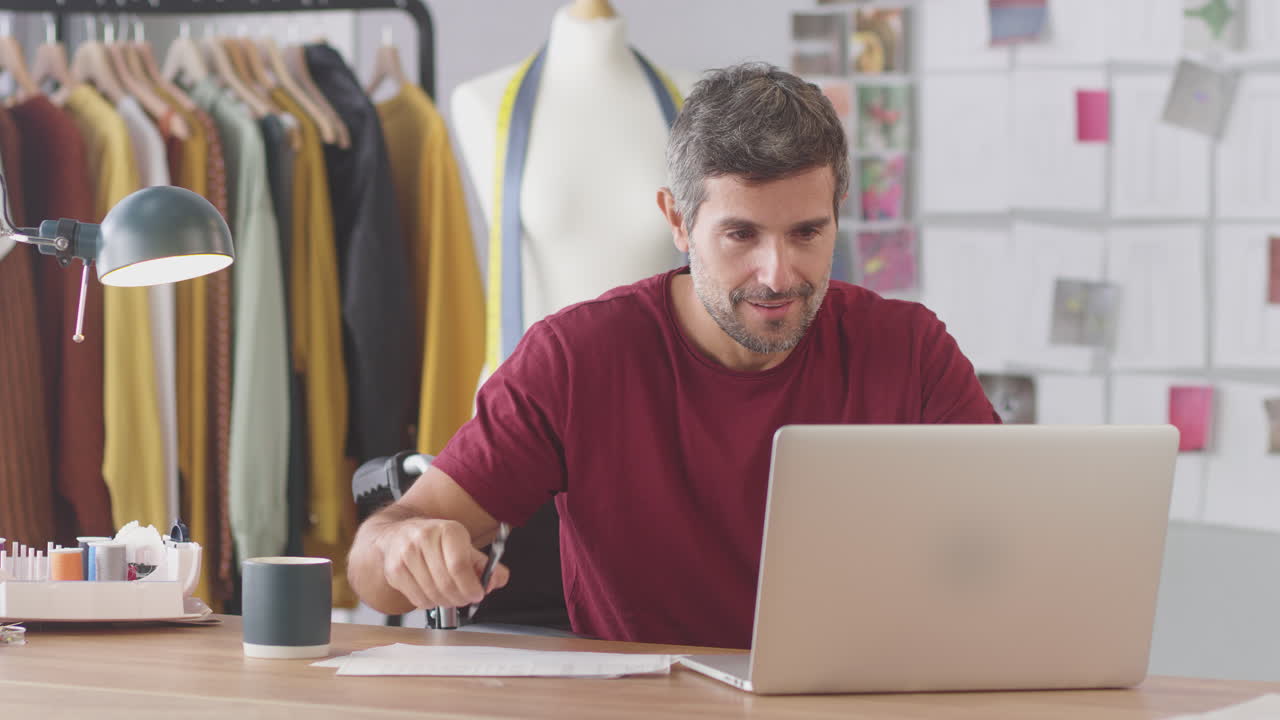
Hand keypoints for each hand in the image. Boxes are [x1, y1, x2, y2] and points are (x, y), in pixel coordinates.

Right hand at [374, 517, 509, 609]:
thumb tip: (496, 580)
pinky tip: (432, 592)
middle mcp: (425, 538)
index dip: (471, 586)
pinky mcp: (395, 570)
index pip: (460, 566)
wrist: (398, 534)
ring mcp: (407, 554)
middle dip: (461, 598)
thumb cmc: (435, 541)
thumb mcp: (464, 546)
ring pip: (433, 594)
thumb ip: (487, 565)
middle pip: (447, 583)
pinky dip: (430, 603)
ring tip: (450, 595)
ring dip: (446, 602)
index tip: (477, 594)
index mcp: (448, 530)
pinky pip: (418, 599)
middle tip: (466, 599)